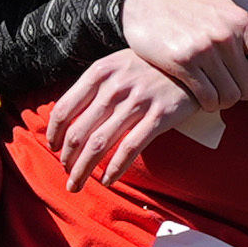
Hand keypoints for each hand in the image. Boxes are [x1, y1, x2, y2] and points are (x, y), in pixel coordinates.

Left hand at [46, 50, 205, 189]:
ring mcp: (138, 101)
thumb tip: (66, 118)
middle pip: (79, 132)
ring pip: (99, 144)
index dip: (54, 134)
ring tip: (77, 184)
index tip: (53, 148)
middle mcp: (115, 86)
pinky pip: (129, 149)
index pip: (65, 109)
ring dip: (83, 170)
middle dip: (67, 160)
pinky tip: (107, 180)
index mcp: (100, 72)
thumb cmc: (150, 67)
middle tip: (66, 173)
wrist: (193, 62)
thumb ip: (94, 87)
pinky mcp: (159, 116)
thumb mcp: (118, 65)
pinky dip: (114, 169)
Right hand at [117, 0, 247, 106]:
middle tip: (231, 90)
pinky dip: (207, 103)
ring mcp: (205, 50)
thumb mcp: (221, 7)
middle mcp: (226, 36)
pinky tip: (201, 97)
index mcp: (241, 21)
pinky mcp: (183, 62)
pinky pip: (207, 97)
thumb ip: (242, 30)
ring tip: (215, 94)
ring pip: (229, 96)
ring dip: (223, 101)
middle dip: (242, 94)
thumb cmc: (186, 5)